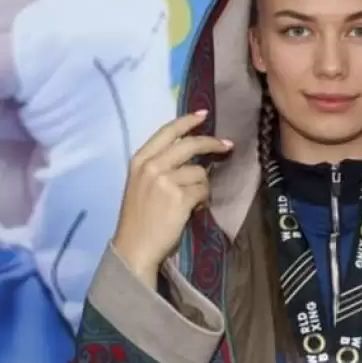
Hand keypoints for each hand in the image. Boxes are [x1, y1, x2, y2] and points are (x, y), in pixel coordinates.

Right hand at [112, 111, 232, 287]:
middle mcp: (152, 166)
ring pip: (200, 172)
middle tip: (227, 145)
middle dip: (212, 143)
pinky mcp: (180, 198)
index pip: (167, 131)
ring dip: (203, 186)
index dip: (187, 121)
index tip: (204, 115)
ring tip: (193, 201)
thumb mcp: (140, 183)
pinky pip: (203, 191)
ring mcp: (165, 181)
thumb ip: (159, 165)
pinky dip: (203, 200)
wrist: (134, 247)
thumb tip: (190, 153)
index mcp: (140, 160)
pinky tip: (194, 209)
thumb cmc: (138, 218)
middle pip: (190, 145)